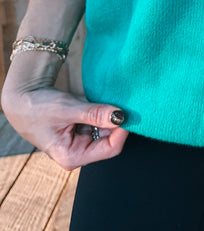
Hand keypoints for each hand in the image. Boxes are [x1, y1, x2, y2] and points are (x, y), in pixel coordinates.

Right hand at [1, 85, 128, 170]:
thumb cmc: (39, 108)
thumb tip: (121, 116)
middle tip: (124, 102)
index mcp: (73, 156)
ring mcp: (80, 142)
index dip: (122, 130)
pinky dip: (103, 113)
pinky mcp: (81, 131)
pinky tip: (101, 102)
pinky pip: (99, 123)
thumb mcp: (68, 110)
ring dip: (109, 116)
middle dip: (116, 122)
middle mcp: (79, 153)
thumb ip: (95, 114)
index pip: (110, 149)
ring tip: (109, 100)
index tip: (128, 112)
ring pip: (106, 130)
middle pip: (110, 139)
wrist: (23, 99)